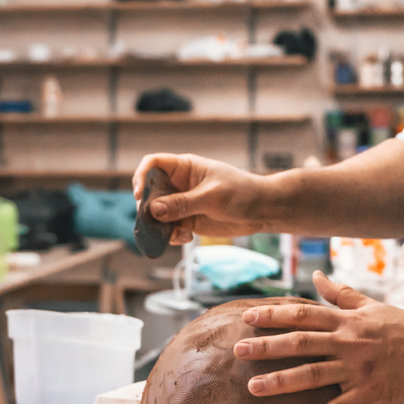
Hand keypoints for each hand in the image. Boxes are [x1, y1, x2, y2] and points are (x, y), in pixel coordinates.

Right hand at [132, 153, 270, 244]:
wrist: (262, 210)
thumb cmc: (242, 193)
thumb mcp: (212, 196)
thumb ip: (183, 203)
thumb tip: (154, 210)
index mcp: (184, 167)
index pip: (153, 164)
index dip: (142, 176)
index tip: (140, 195)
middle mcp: (179, 184)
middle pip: (150, 192)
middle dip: (147, 208)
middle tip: (154, 222)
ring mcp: (182, 203)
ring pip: (156, 214)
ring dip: (158, 226)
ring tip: (173, 234)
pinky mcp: (188, 221)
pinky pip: (169, 229)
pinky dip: (171, 236)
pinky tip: (186, 238)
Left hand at [232, 271, 403, 403]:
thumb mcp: (373, 306)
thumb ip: (341, 294)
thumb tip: (316, 277)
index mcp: (347, 320)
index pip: (303, 314)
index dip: (274, 315)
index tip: (248, 316)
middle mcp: (348, 341)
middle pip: (300, 342)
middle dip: (267, 346)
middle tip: (238, 350)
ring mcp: (358, 368)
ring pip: (313, 374)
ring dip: (281, 381)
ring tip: (253, 388)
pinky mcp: (370, 393)